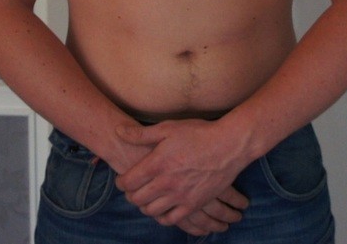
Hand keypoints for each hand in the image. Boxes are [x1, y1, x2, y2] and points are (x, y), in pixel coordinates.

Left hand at [114, 119, 252, 227]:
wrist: (228, 145)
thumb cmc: (198, 133)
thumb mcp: (168, 128)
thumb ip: (141, 134)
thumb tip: (118, 130)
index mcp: (156, 164)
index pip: (127, 182)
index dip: (121, 182)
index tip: (123, 180)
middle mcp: (166, 183)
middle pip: (137, 199)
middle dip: (130, 195)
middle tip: (133, 190)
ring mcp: (180, 196)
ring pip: (151, 211)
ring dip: (145, 206)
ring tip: (147, 199)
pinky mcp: (193, 204)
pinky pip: (171, 219)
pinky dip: (162, 217)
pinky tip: (162, 210)